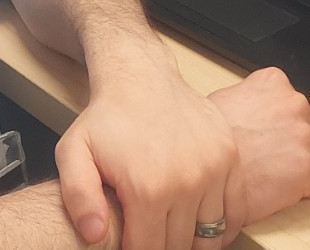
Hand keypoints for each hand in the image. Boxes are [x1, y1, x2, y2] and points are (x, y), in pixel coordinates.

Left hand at [54, 40, 242, 249]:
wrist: (142, 76)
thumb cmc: (108, 117)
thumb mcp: (74, 152)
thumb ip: (78, 197)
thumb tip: (95, 233)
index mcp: (148, 188)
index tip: (128, 243)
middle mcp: (187, 182)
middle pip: (179, 246)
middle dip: (161, 245)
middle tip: (148, 231)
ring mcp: (214, 169)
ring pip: (210, 236)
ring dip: (191, 240)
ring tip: (172, 229)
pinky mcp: (230, 158)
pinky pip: (235, 211)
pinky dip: (222, 226)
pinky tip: (201, 223)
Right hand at [208, 67, 309, 223]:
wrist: (205, 172)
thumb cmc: (208, 142)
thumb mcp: (222, 100)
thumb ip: (247, 101)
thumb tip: (248, 112)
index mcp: (274, 82)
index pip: (287, 101)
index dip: (276, 122)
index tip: (265, 134)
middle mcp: (295, 104)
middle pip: (303, 126)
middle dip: (289, 142)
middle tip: (266, 157)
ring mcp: (305, 136)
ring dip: (295, 164)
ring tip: (268, 175)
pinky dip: (297, 190)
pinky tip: (274, 189)